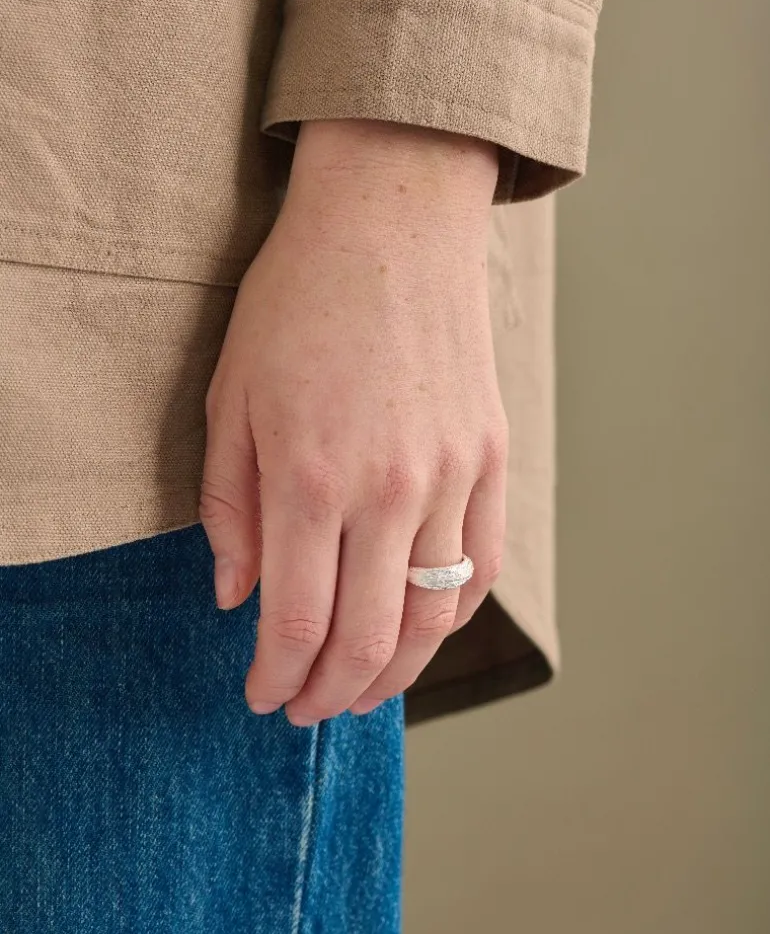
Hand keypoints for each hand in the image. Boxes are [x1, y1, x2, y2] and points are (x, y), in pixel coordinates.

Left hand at [199, 119, 507, 724]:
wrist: (393, 223)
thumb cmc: (297, 303)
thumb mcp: (230, 400)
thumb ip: (228, 510)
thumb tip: (234, 600)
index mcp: (310, 477)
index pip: (296, 621)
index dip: (276, 677)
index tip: (260, 697)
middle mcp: (390, 490)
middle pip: (369, 639)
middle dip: (330, 693)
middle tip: (306, 709)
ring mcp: (452, 477)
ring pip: (433, 619)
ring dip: (395, 674)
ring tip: (363, 691)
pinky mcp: (492, 459)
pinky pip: (481, 569)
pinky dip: (450, 619)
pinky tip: (420, 632)